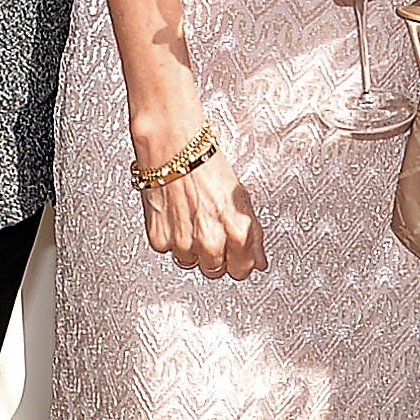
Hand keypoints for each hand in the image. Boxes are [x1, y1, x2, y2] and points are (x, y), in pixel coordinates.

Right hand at [138, 132, 267, 280]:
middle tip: (210, 229)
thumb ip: (252, 236)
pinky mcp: (160, 240)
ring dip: (190, 248)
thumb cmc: (207, 164)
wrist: (173, 148)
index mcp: (237, 233)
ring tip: (191, 219)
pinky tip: (175, 216)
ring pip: (190, 262)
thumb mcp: (240, 198)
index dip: (239, 259)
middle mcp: (210, 242)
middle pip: (215, 270)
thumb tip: (259, 261)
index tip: (234, 251)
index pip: (243, 270)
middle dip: (214, 255)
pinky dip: (170, 238)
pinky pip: (168, 250)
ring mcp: (183, 244)